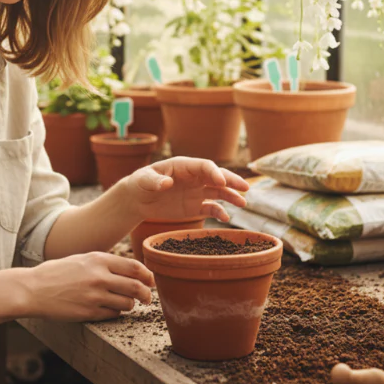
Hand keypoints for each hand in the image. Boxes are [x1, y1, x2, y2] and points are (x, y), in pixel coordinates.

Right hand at [24, 252, 153, 321]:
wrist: (33, 289)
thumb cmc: (57, 272)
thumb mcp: (82, 259)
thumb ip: (104, 263)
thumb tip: (129, 270)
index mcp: (98, 259)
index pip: (134, 267)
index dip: (147, 275)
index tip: (150, 281)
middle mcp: (99, 277)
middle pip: (136, 287)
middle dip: (146, 294)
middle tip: (147, 298)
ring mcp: (94, 296)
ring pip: (127, 303)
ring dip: (130, 305)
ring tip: (125, 303)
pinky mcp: (89, 313)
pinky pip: (113, 315)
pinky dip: (116, 313)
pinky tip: (110, 310)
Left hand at [124, 156, 248, 222]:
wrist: (138, 199)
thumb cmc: (140, 183)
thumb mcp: (143, 180)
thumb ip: (155, 181)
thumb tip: (166, 183)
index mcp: (183, 165)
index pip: (204, 166)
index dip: (214, 172)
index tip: (221, 182)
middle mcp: (194, 177)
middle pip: (217, 176)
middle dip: (231, 181)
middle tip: (245, 187)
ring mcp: (196, 192)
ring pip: (218, 192)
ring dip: (231, 196)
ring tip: (243, 203)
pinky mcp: (194, 206)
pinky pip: (210, 208)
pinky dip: (219, 212)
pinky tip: (226, 218)